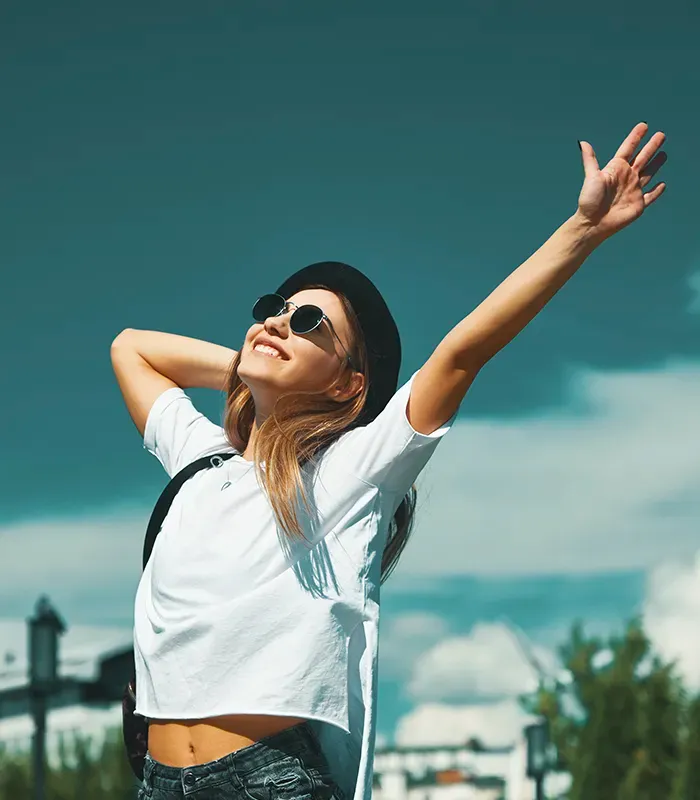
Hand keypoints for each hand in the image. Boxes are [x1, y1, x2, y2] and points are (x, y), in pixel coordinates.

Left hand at [576, 122, 666, 241]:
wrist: (592, 223)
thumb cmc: (589, 200)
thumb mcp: (591, 177)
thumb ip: (590, 160)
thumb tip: (582, 142)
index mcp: (616, 169)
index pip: (628, 148)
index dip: (636, 137)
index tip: (644, 125)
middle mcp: (626, 177)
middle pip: (643, 158)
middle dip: (652, 146)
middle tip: (661, 134)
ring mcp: (633, 190)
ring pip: (649, 173)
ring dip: (656, 164)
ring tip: (664, 154)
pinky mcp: (639, 204)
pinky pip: (650, 196)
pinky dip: (657, 191)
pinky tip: (662, 184)